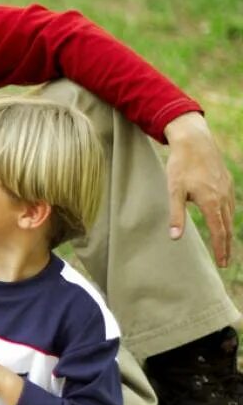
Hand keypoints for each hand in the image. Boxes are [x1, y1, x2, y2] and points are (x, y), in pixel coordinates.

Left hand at [164, 112, 235, 266]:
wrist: (195, 141)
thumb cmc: (181, 166)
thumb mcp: (174, 191)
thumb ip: (176, 215)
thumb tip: (175, 237)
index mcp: (211, 202)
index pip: (219, 232)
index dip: (220, 249)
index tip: (221, 263)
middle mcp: (223, 197)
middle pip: (227, 227)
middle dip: (226, 246)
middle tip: (225, 262)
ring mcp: (227, 189)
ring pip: (230, 215)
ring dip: (228, 232)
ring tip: (225, 245)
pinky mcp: (227, 181)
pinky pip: (230, 204)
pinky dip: (228, 216)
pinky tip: (224, 219)